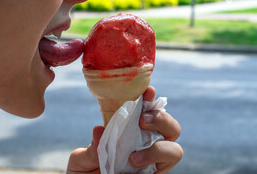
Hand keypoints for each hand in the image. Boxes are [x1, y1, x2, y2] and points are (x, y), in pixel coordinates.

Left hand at [67, 86, 182, 173]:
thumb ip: (91, 149)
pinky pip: (166, 166)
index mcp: (130, 133)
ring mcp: (154, 162)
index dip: (149, 99)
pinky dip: (153, 161)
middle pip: (170, 126)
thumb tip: (99, 130)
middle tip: (142, 120)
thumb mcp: (81, 161)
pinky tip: (134, 163)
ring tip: (134, 155)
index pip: (146, 112)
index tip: (148, 91)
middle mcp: (146, 144)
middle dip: (162, 118)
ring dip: (160, 147)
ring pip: (174, 148)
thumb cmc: (86, 173)